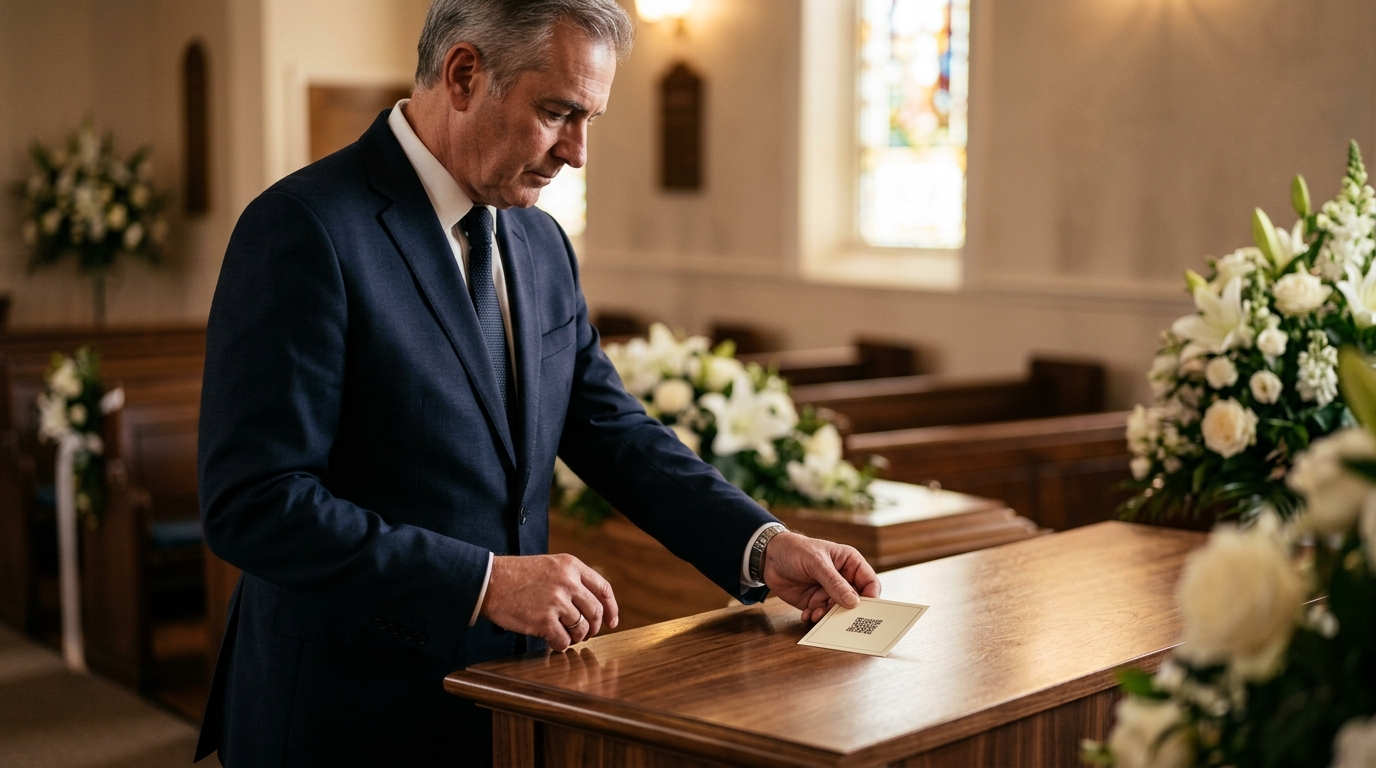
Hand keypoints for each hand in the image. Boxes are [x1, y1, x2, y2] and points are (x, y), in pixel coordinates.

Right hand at [479, 554, 618, 650]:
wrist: (489, 582)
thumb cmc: (517, 576)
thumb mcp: (550, 566)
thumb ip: (572, 580)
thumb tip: (593, 605)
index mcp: (571, 566)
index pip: (603, 589)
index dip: (611, 608)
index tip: (611, 622)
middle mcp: (567, 582)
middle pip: (595, 612)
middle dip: (593, 627)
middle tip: (585, 634)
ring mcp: (556, 601)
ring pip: (582, 629)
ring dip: (576, 637)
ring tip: (565, 636)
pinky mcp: (543, 620)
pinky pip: (563, 640)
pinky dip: (560, 645)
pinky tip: (552, 641)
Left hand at [762, 532, 880, 622]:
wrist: (769, 557)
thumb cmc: (796, 550)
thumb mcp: (816, 563)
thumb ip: (834, 582)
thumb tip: (854, 602)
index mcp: (850, 563)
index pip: (870, 583)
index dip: (871, 598)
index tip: (865, 610)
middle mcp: (843, 579)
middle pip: (855, 601)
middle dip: (847, 610)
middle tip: (839, 618)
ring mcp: (829, 592)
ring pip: (838, 611)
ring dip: (829, 616)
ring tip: (816, 614)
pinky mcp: (815, 602)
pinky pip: (822, 615)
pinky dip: (816, 617)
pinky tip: (807, 614)